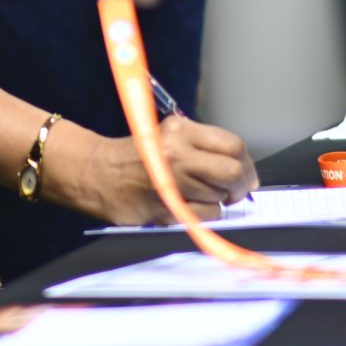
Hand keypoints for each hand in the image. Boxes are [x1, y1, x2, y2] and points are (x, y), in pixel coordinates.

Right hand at [44, 116, 258, 225]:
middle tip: (234, 192)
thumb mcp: (171, 136)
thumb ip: (205, 147)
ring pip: (220, 196)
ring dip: (218, 201)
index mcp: (181, 129)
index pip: (233, 145)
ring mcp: (171, 180)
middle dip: (240, 186)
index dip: (246, 163)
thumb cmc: (139, 155)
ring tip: (200, 196)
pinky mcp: (165, 206)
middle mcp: (177, 152)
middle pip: (233, 171)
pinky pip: (205, 215)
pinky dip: (205, 215)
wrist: (99, 173)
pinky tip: (189, 206)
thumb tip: (245, 171)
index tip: (246, 174)